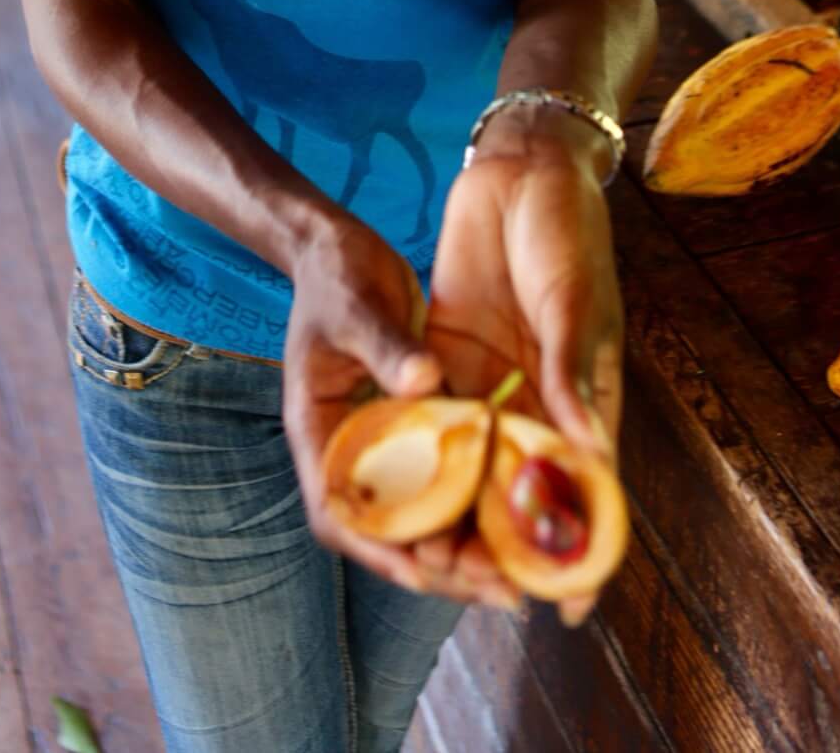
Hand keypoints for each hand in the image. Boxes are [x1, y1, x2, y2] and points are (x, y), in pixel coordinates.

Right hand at [281, 214, 520, 610]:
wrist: (338, 248)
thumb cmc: (336, 275)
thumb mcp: (357, 306)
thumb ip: (387, 345)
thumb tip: (425, 382)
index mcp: (318, 430)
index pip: (340, 509)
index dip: (382, 548)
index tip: (431, 569)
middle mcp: (350, 450)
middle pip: (387, 532)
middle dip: (440, 567)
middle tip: (501, 590)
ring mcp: (382, 443)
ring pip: (419, 516)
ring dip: (464, 547)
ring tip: (520, 576)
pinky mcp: (413, 428)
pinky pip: (443, 479)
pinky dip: (475, 504)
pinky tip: (519, 517)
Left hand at [414, 114, 623, 625]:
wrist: (522, 166)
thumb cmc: (566, 228)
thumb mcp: (572, 296)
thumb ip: (569, 366)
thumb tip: (585, 447)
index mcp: (585, 394)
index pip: (589, 489)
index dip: (581, 549)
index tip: (566, 611)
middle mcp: (539, 398)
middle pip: (521, 491)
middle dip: (499, 544)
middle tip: (467, 591)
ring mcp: (494, 378)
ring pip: (473, 465)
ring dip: (452, 512)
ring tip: (422, 560)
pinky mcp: (452, 353)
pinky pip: (434, 417)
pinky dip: (418, 456)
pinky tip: (388, 493)